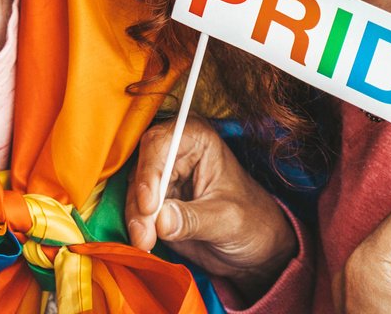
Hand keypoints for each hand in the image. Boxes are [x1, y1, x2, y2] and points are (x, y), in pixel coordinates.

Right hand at [126, 117, 294, 300]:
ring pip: (135, 190)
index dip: (150, 173)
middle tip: (144, 233)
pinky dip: (137, 226)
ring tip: (145, 242)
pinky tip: (144, 243)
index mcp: (197, 139)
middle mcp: (175, 151)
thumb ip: (193, 219)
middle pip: (142, 168)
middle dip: (139, 202)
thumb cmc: (252, 223)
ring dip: (135, 218)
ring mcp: (164, 176)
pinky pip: (135, 209)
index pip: (160, 144)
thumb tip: (161, 220)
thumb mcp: (227, 219)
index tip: (149, 205)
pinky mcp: (156, 200)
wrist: (255, 249)